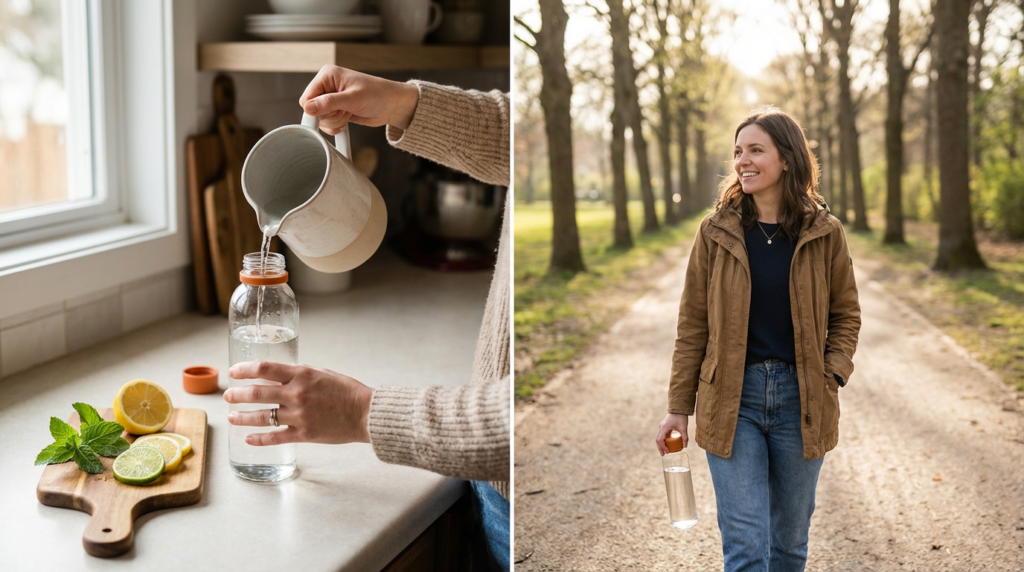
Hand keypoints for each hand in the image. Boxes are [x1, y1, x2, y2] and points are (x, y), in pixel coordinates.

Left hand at [223, 361, 373, 445]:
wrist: (366, 413)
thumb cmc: (347, 391)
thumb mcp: (323, 373)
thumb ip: (300, 375)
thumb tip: (281, 377)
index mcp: (302, 375)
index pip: (264, 369)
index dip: (244, 369)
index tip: (234, 371)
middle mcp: (297, 394)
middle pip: (257, 393)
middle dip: (237, 394)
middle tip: (228, 395)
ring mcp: (299, 416)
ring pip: (261, 417)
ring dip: (242, 416)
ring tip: (231, 417)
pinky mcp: (303, 434)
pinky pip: (275, 437)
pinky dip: (259, 439)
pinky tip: (248, 438)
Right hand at [299, 65, 419, 133]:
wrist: (394, 105)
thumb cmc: (378, 95)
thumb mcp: (353, 99)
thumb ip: (329, 103)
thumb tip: (308, 108)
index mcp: (327, 75)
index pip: (307, 97)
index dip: (316, 109)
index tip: (331, 112)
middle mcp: (328, 86)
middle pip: (312, 110)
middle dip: (328, 115)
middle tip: (345, 110)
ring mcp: (332, 99)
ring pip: (320, 118)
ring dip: (335, 120)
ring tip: (349, 113)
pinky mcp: (338, 110)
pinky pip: (327, 123)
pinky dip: (335, 126)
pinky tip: (346, 122)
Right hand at [655, 413, 688, 455]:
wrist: (679, 408)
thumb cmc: (681, 417)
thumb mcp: (683, 428)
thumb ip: (685, 437)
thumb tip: (685, 446)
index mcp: (664, 428)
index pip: (660, 440)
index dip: (663, 447)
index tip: (667, 452)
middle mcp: (661, 427)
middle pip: (658, 440)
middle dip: (660, 448)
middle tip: (663, 455)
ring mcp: (662, 426)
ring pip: (659, 437)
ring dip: (661, 445)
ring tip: (665, 451)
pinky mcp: (665, 426)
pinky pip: (662, 435)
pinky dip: (664, 440)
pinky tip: (668, 444)